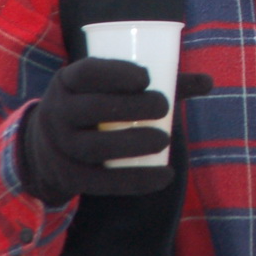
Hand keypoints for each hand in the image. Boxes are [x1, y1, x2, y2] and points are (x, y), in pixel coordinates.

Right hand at [17, 57, 213, 206]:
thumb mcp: (111, 89)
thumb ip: (160, 83)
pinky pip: (99, 183)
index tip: (146, 77)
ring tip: (164, 140)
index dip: (114, 73)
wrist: (47, 147)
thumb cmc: (95, 105)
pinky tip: (164, 176)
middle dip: (129, 108)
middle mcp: (57, 112)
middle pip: (90, 109)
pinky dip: (134, 180)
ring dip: (131, 144)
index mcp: (68, 82)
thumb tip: (208, 81)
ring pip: (93, 147)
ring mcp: (59, 147)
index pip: (85, 73)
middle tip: (163, 106)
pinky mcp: (68, 177)